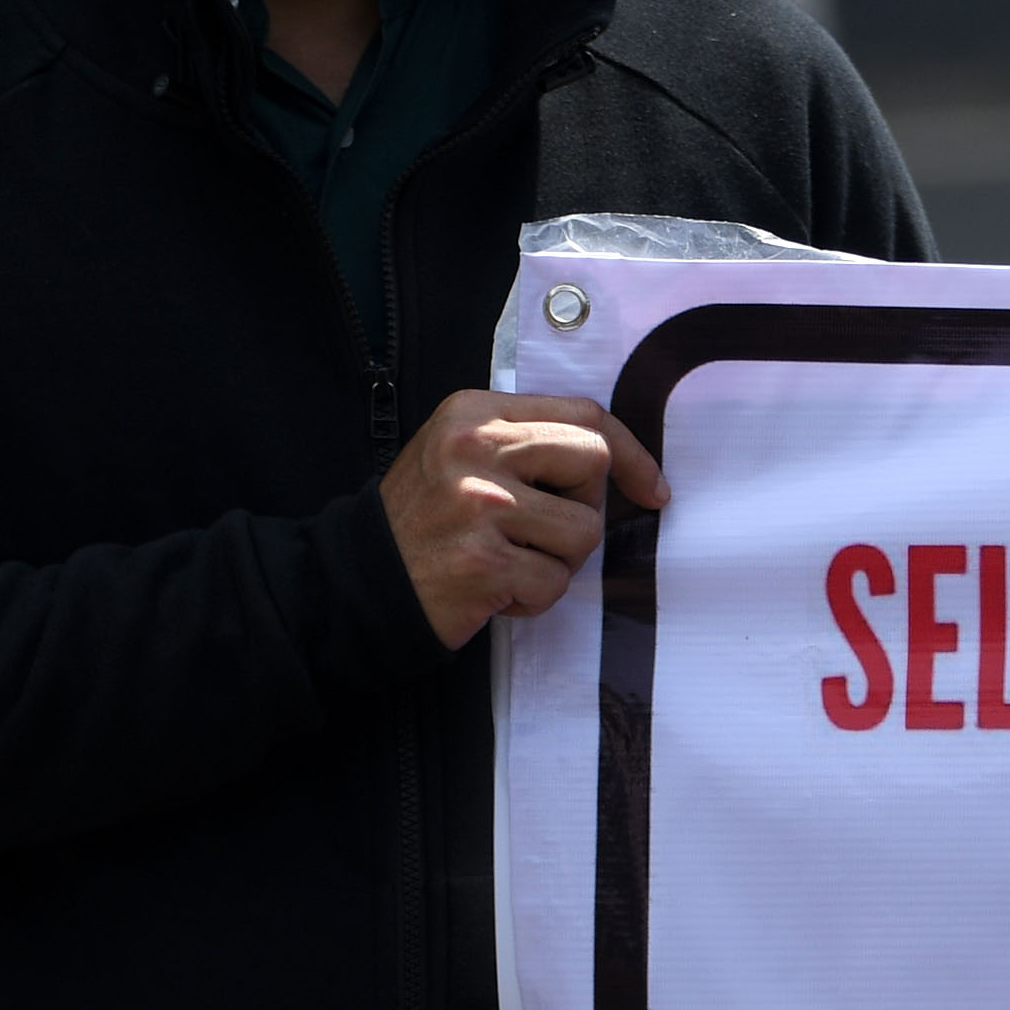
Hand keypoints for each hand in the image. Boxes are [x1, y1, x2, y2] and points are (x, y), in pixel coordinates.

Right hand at [381, 392, 668, 649]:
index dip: (631, 453)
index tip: (652, 489)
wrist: (357, 584)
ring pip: (584, 531)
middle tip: (543, 531)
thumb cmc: (425, 524)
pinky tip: (494, 592)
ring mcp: (479, 504)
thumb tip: (618, 458)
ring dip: (557, 561)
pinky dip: (533, 597)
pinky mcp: (483, 561)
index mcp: (474, 412)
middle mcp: (474, 448)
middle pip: (593, 462)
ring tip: (509, 563)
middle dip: (585, 507)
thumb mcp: (462, 457)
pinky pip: (554, 582)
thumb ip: (526, 443)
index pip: (584, 414)